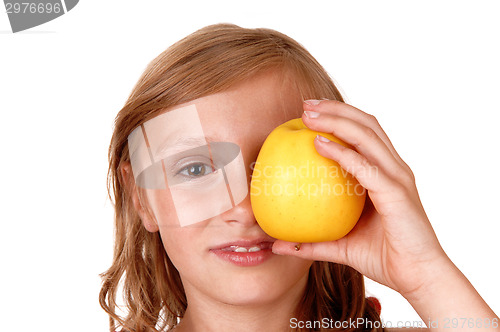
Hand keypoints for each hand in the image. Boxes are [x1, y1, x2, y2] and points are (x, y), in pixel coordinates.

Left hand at [272, 99, 449, 298]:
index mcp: (385, 174)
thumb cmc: (384, 258)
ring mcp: (397, 178)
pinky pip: (366, 167)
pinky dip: (343, 153)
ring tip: (309, 115)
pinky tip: (319, 144)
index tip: (308, 113)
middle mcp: (394, 169)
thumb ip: (312, 243)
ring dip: (337, 120)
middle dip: (335, 109)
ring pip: (367, 136)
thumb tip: (278, 245)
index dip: (339, 118)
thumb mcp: (341, 247)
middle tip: (305, 105)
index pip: (363, 134)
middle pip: (366, 125)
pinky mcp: (397, 193)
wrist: (418, 278)